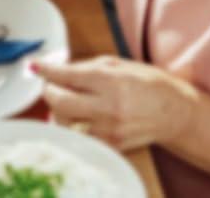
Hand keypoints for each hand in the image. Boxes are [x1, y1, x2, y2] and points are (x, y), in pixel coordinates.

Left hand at [35, 56, 195, 151]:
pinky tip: (78, 118)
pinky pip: (81, 137)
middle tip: (50, 85)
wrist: (174, 113)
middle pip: (60, 103)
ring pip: (67, 123)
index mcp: (110, 81)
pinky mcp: (113, 146)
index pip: (67, 75)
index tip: (34, 66)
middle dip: (49, 91)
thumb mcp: (117, 64)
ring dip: (59, 111)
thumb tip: (58, 69)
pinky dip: (74, 127)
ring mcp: (110, 130)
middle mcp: (108, 107)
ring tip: (65, 101)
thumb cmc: (147, 83)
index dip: (46, 70)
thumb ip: (86, 67)